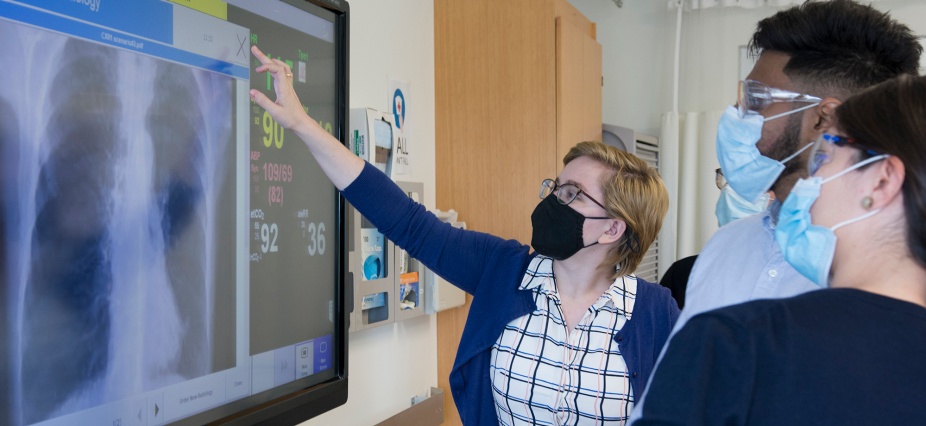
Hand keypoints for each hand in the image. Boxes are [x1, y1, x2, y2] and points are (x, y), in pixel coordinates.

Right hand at [247, 46, 363, 189]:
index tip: (257, 70)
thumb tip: (251, 92)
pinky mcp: (287, 89)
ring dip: (271, 61)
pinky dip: (275, 68)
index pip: (276, 69)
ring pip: (281, 68)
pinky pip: (282, 73)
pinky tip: (270, 70)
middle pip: (277, 65)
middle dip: (265, 57)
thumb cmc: (290, 119)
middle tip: (254, 49)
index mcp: (283, 88)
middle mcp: (286, 84)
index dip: (266, 66)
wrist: (301, 123)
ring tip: (261, 58)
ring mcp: (288, 86)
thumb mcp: (274, 112)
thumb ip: (263, 101)